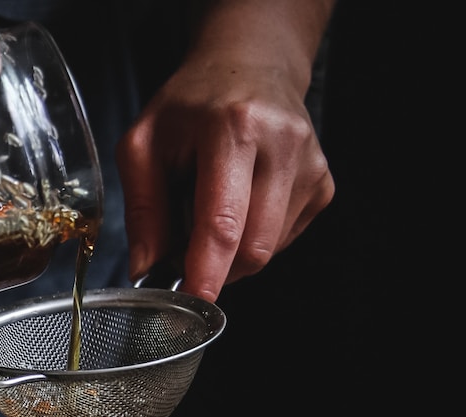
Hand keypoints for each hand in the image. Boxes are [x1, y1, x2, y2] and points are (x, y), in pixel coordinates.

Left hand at [116, 0, 336, 301]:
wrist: (250, 65)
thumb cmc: (192, 104)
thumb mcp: (143, 144)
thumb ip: (142, 209)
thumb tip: (146, 269)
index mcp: (233, 129)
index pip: (222, 222)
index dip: (206, 272)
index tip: (191, 302)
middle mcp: (282, 145)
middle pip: (252, 247)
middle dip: (214, 265)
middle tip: (183, 245)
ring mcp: (310, 166)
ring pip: (268, 250)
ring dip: (231, 250)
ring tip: (212, 206)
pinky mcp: (323, 184)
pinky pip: (283, 240)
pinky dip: (253, 237)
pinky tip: (241, 202)